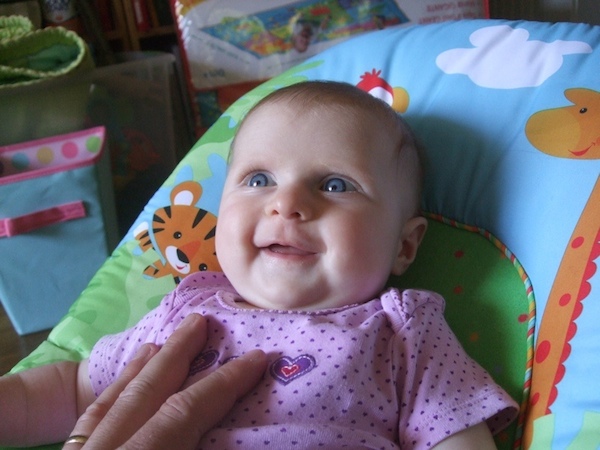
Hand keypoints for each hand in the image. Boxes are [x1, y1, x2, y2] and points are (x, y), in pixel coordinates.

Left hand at [64, 314, 266, 449]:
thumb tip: (233, 427)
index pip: (187, 411)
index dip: (225, 383)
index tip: (256, 359)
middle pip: (147, 392)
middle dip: (177, 355)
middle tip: (200, 322)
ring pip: (111, 401)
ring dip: (140, 369)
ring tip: (161, 343)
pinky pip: (87, 421)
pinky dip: (109, 396)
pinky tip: (119, 385)